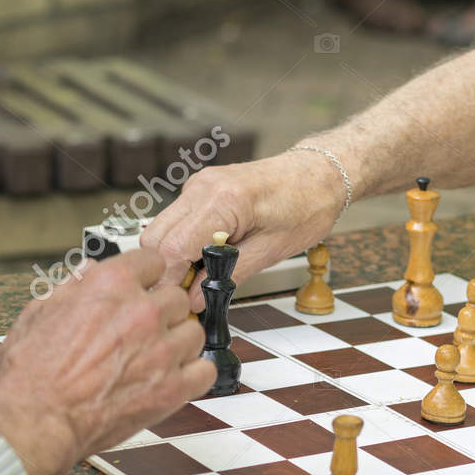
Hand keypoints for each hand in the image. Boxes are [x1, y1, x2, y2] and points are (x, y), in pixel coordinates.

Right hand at [0, 249, 212, 474]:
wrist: (33, 419)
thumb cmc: (29, 371)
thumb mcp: (41, 310)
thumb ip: (74, 286)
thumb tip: (90, 271)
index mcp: (111, 285)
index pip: (154, 261)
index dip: (147, 276)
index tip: (145, 287)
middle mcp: (142, 312)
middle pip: (177, 298)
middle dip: (162, 311)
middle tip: (143, 330)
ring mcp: (161, 351)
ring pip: (194, 332)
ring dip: (178, 342)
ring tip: (155, 357)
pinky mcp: (171, 389)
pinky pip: (205, 370)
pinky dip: (193, 373)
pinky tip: (174, 377)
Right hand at [140, 148, 345, 307]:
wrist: (320, 172)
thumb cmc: (308, 204)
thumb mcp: (272, 250)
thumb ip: (229, 276)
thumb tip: (196, 297)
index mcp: (225, 200)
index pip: (172, 247)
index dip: (168, 280)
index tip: (174, 302)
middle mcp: (204, 187)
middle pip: (154, 237)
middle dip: (163, 270)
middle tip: (185, 294)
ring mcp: (199, 184)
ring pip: (159, 228)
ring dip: (170, 257)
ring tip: (196, 277)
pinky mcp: (200, 188)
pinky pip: (175, 220)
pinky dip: (180, 243)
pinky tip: (202, 257)